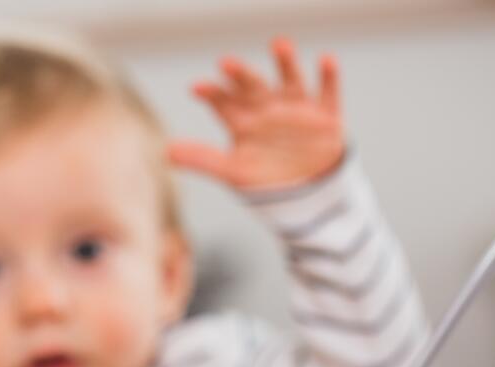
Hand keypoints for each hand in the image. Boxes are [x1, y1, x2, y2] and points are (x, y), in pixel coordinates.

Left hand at [170, 37, 344, 189]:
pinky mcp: (325, 115)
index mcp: (242, 119)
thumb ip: (203, 159)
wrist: (307, 194)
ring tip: (279, 44)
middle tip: (226, 62)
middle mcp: (267, 107)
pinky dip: (328, 77)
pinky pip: (327, 92)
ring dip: (285, 62)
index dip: (212, 94)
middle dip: (240, 74)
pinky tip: (325, 60)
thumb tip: (167, 153)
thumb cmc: (266, 180)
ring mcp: (296, 108)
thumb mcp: (233, 172)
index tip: (197, 88)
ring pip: (289, 80)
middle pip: (252, 86)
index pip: (223, 102)